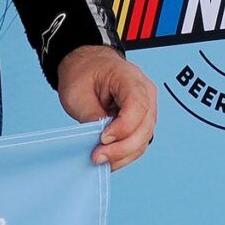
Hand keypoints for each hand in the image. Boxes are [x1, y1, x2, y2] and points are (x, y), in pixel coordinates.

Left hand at [56, 45, 157, 169]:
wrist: (88, 65)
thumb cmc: (83, 74)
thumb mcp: (78, 93)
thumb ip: (92, 115)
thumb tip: (101, 141)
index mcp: (130, 78)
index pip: (137, 106)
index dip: (123, 127)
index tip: (103, 138)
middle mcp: (145, 92)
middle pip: (144, 127)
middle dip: (122, 147)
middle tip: (98, 156)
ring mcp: (147, 107)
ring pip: (144, 139)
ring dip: (123, 154)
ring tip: (100, 159)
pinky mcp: (141, 121)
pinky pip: (138, 141)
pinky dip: (124, 153)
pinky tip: (108, 158)